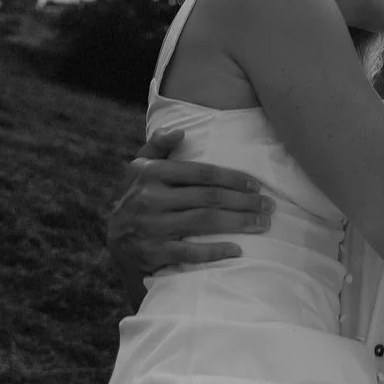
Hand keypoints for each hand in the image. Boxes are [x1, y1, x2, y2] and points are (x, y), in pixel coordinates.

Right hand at [106, 128, 275, 279]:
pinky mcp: (153, 253)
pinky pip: (190, 252)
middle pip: (208, 197)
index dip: (232, 178)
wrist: (115, 241)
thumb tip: (179, 130)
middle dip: (244, 202)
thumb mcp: (140, 168)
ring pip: (205, 221)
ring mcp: (152, 227)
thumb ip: (158, 146)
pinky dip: (215, 251)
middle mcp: (150, 198)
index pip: (201, 173)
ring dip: (238, 222)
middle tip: (269, 206)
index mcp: (151, 174)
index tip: (256, 185)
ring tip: (262, 224)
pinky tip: (237, 250)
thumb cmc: (137, 197)